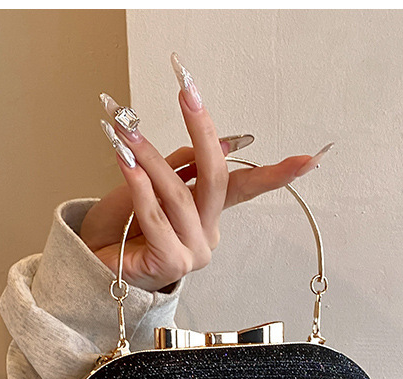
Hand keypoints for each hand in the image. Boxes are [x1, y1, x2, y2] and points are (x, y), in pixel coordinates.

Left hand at [80, 54, 331, 292]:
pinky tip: (124, 160)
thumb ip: (178, 167)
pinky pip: (157, 218)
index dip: (277, 173)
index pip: (245, 188)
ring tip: (126, 127)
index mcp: (209, 216)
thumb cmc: (120, 225)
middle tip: (187, 91)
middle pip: (217, 180)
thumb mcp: (150, 184)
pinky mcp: (171, 264)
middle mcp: (208, 234)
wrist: (91, 261)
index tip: (311, 158)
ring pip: (180, 196)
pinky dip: (139, 186)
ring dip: (150, 156)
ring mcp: (193, 253)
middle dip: (202, 131)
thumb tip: (211, 142)